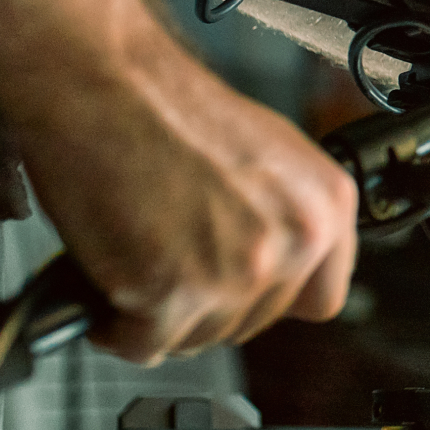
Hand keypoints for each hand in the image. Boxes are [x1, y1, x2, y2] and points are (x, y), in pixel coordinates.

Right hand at [5, 35, 357, 363]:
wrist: (102, 83)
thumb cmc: (165, 105)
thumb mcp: (268, 155)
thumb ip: (285, 215)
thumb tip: (277, 264)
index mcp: (327, 204)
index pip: (321, 299)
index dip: (270, 298)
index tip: (240, 290)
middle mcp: (296, 240)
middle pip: (255, 324)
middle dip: (208, 303)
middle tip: (170, 261)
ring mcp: (239, 272)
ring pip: (200, 339)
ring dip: (162, 314)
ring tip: (139, 257)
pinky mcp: (175, 294)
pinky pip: (144, 346)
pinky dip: (118, 327)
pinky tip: (112, 280)